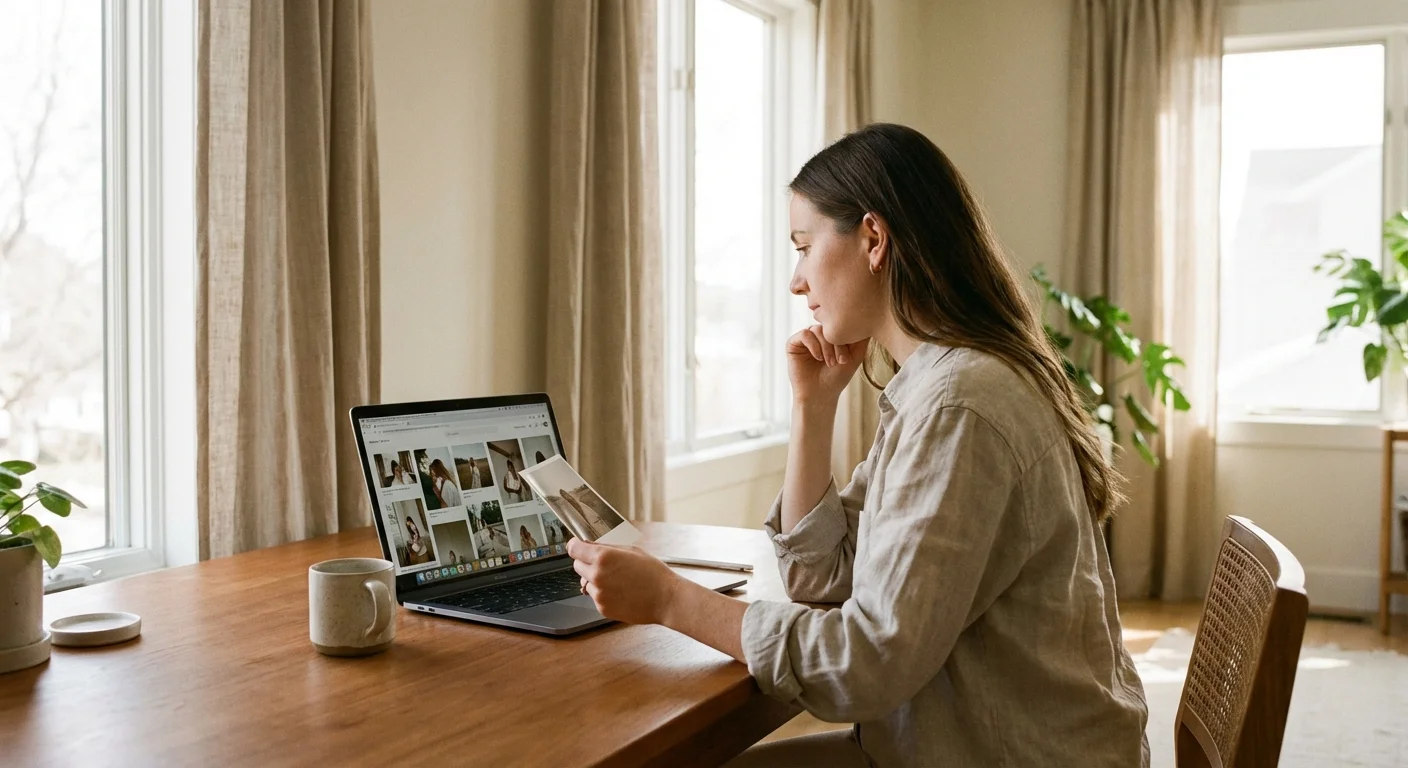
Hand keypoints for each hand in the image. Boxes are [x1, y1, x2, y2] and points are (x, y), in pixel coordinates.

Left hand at [568, 538, 684, 624]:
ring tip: (617, 580)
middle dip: (587, 563)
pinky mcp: (602, 608)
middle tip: (605, 564)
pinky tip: (620, 592)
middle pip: (577, 565)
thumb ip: (607, 547)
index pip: (573, 549)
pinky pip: (595, 597)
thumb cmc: (653, 573)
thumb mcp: (631, 550)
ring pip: (585, 582)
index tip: (577, 546)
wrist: (665, 599)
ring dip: (595, 580)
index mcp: (603, 557)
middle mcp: (597, 575)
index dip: (575, 546)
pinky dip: (603, 594)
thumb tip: (589, 544)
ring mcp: (598, 594)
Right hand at [787, 324, 867, 405]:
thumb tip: (867, 320)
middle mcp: (819, 334)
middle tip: (840, 361)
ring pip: (818, 330)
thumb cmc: (837, 378)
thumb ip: (862, 339)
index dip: (846, 338)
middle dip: (837, 344)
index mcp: (832, 335)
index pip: (840, 325)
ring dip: (826, 347)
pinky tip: (818, 358)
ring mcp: (806, 338)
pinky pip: (805, 334)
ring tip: (830, 362)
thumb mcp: (855, 357)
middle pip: (829, 326)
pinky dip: (813, 345)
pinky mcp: (793, 343)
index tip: (848, 359)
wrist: (820, 394)